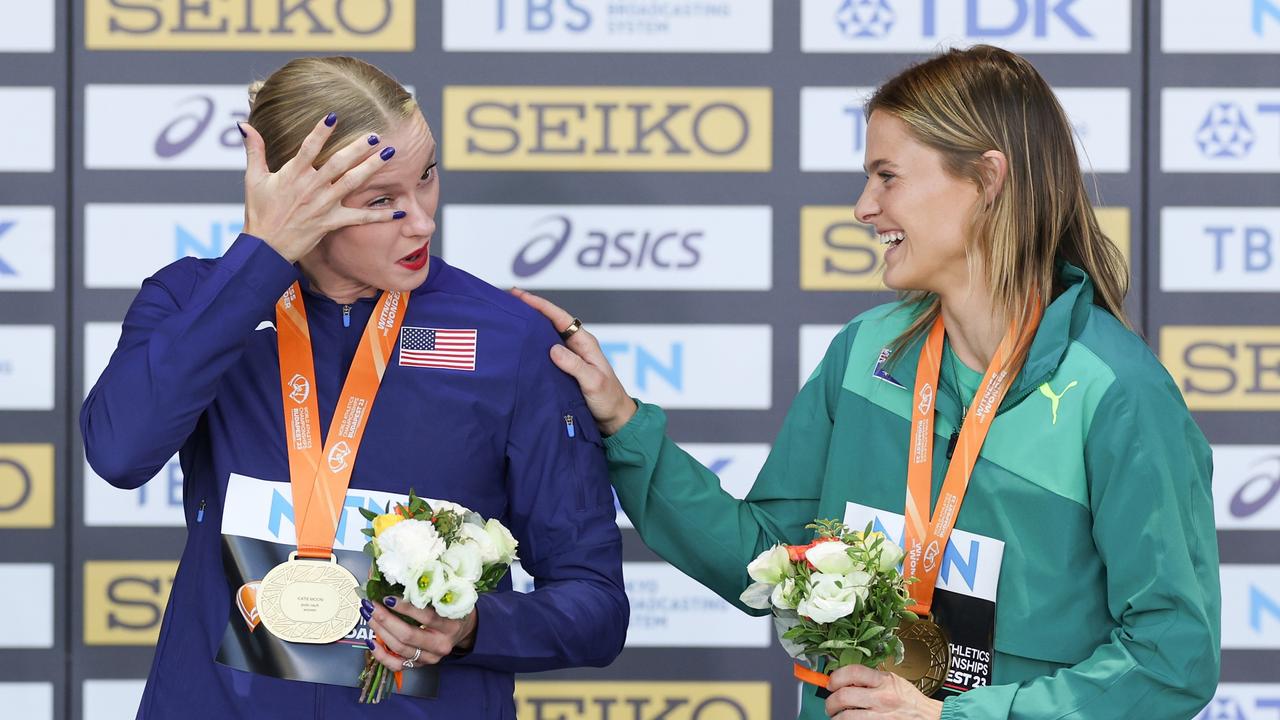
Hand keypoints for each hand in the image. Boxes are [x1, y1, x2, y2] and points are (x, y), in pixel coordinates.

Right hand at [239, 114, 401, 262]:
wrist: (265, 247)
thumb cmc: (259, 211)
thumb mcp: (253, 179)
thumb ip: (254, 150)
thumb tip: (244, 125)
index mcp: (292, 174)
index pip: (308, 147)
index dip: (321, 131)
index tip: (334, 115)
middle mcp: (310, 188)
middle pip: (338, 163)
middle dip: (357, 148)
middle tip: (374, 134)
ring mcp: (323, 205)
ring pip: (352, 183)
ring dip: (372, 168)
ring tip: (389, 154)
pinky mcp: (331, 222)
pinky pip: (360, 219)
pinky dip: (380, 215)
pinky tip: (399, 211)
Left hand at [362, 596, 476, 672]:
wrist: (463, 630)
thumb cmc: (452, 610)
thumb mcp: (448, 599)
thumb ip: (429, 594)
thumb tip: (399, 583)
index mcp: (450, 626)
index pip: (426, 617)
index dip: (404, 608)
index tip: (387, 597)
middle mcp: (440, 645)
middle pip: (408, 635)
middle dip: (385, 619)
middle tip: (372, 606)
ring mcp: (430, 658)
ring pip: (399, 648)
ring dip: (380, 631)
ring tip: (369, 617)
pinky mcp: (420, 665)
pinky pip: (396, 665)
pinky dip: (381, 655)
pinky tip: (372, 641)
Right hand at [510, 288, 636, 435]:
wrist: (614, 419)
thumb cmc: (608, 399)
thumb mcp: (593, 382)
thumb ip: (575, 365)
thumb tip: (553, 349)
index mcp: (585, 343)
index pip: (560, 318)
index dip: (540, 305)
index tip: (520, 296)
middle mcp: (576, 346)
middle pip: (550, 322)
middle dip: (530, 310)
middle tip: (508, 300)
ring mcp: (569, 357)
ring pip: (545, 336)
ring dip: (529, 326)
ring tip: (509, 317)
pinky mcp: (562, 369)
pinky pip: (544, 352)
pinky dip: (531, 345)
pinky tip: (518, 345)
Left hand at [825, 665, 943, 718]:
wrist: (928, 717)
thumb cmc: (909, 699)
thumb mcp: (893, 681)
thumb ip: (871, 679)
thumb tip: (846, 679)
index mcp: (884, 682)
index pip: (853, 672)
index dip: (836, 677)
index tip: (830, 682)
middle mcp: (881, 699)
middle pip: (843, 696)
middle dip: (831, 701)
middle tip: (830, 704)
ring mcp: (879, 717)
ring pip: (845, 717)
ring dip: (836, 717)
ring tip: (837, 716)